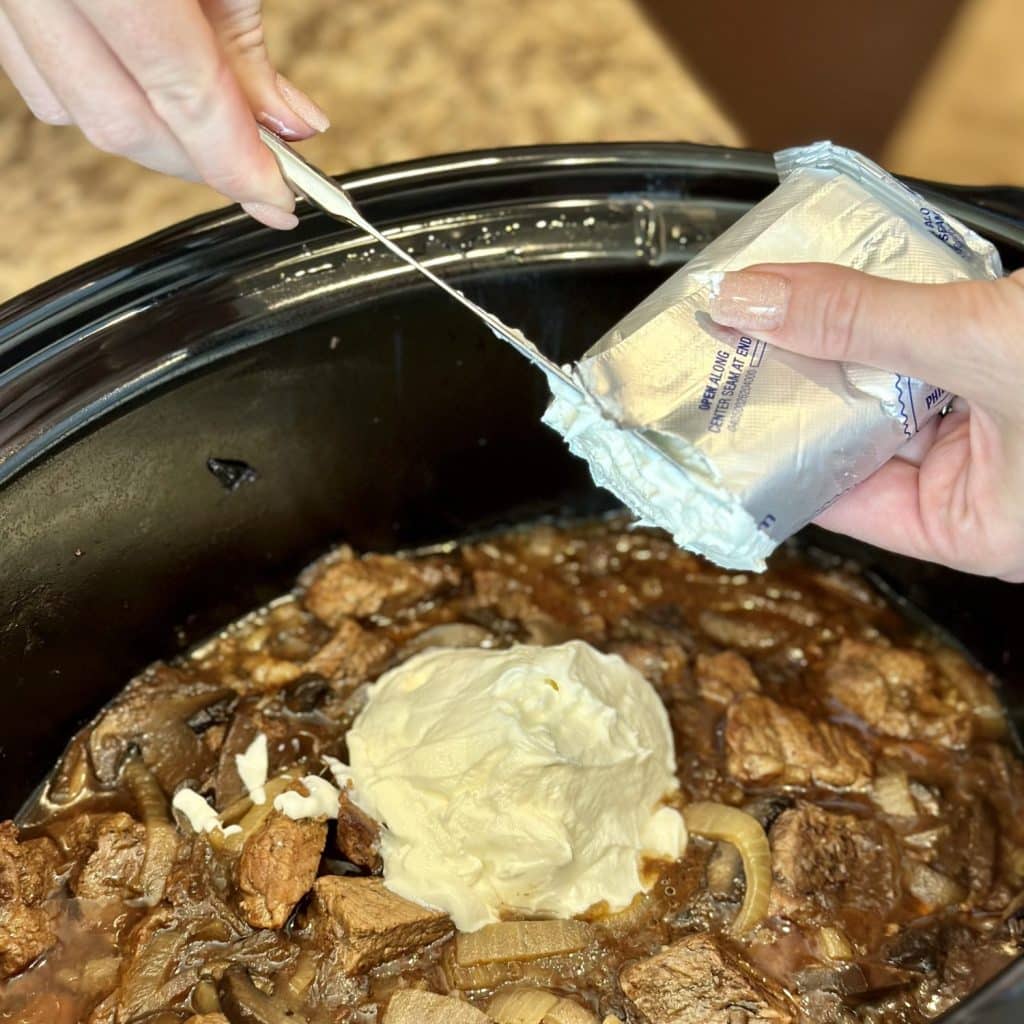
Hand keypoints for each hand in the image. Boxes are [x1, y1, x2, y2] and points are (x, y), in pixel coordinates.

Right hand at [0, 0, 329, 227]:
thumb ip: (244, 45)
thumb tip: (290, 128)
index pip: (182, 94)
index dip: (240, 162)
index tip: (283, 199)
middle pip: (126, 124)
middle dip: (204, 165)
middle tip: (267, 177)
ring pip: (78, 114)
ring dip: (158, 142)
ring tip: (221, 133)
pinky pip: (43, 82)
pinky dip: (105, 104)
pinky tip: (152, 97)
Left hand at [709, 263, 1023, 581]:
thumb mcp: (978, 345)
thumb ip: (863, 322)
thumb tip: (753, 302)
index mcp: (971, 528)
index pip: (834, 496)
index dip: (770, 448)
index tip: (713, 407)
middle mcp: (980, 485)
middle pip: (856, 433)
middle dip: (799, 380)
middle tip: (731, 336)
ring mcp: (996, 426)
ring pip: (890, 383)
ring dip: (843, 338)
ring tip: (771, 299)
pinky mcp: (1008, 368)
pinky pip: (929, 345)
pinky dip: (892, 312)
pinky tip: (841, 279)